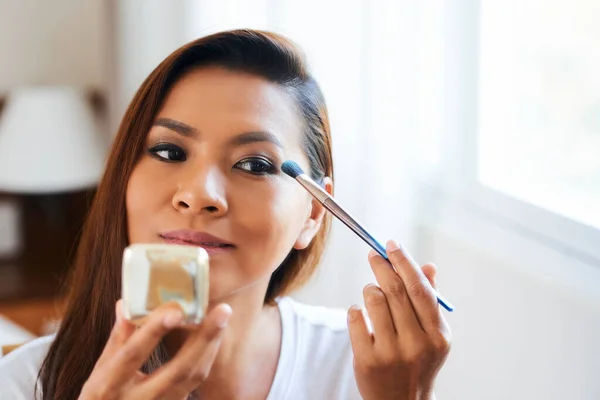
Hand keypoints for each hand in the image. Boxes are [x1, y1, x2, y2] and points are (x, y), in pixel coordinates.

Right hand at [79, 300, 231, 399]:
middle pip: (179, 369)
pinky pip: (196, 382)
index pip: (134, 354)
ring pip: (194, 377)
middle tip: (223, 310)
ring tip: (222, 317)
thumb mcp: (99, 371)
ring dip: (210, 344)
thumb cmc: (101, 397)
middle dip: (204, 337)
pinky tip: (213, 337)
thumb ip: (117, 338)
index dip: (154, 332)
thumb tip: (126, 303)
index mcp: (110, 384)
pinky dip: (206, 356)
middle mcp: (140, 399)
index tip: (176, 310)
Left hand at [347, 240, 450, 399]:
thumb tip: (428, 265)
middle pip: (396, 290)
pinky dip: (356, 310)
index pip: (420, 289)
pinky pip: (356, 318)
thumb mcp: (431, 335)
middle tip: (373, 254)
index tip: (392, 244)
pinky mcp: (367, 361)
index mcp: (437, 335)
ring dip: (369, 289)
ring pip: (373, 300)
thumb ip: (429, 300)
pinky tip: (361, 315)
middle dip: (382, 266)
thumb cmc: (417, 360)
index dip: (404, 262)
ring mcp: (392, 353)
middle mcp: (417, 344)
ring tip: (372, 295)